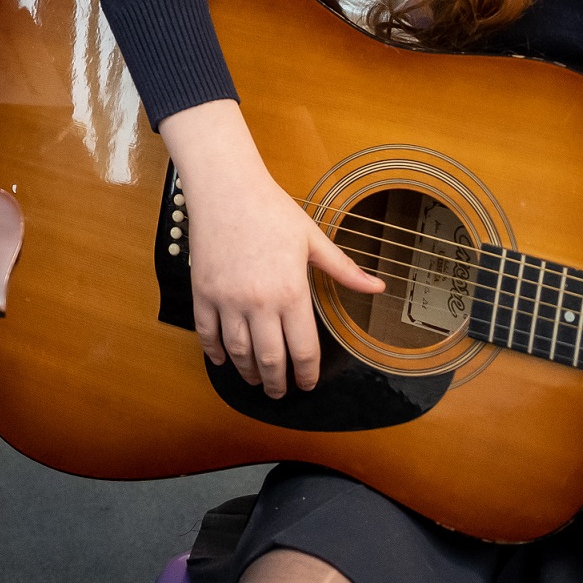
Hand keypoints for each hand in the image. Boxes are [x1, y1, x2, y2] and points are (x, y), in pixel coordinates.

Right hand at [157, 102, 383, 396]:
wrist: (226, 189)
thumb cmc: (271, 210)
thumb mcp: (313, 239)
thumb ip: (344, 270)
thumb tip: (378, 287)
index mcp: (291, 291)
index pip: (302, 349)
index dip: (307, 374)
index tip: (308, 383)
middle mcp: (259, 302)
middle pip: (270, 360)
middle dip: (278, 383)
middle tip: (281, 393)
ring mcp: (227, 300)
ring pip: (238, 353)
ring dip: (248, 372)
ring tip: (256, 379)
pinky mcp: (204, 293)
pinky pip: (207, 334)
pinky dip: (215, 352)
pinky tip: (223, 359)